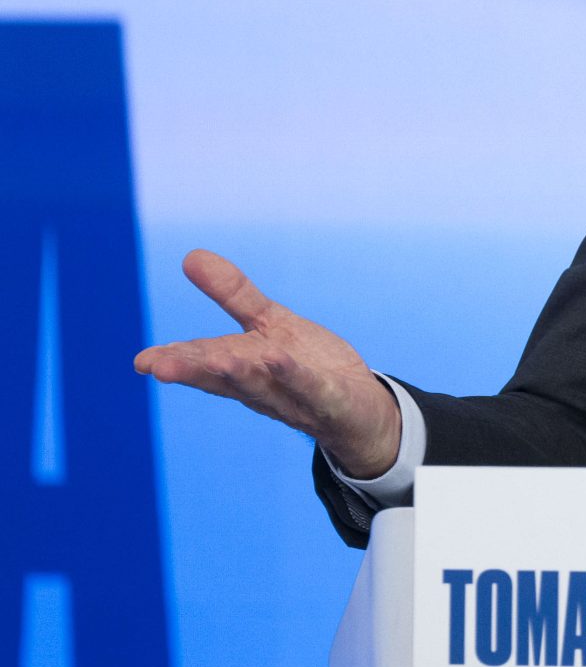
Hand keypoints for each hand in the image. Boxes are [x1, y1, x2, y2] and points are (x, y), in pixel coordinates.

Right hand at [134, 249, 402, 479]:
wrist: (361, 411)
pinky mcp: (331, 401)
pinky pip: (312, 388)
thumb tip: (191, 255)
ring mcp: (295, 397)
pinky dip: (296, 376)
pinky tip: (281, 360)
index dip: (176, 362)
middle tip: (160, 367)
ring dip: (240, 373)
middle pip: (225, 377)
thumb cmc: (306, 366)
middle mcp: (262, 387)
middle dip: (195, 371)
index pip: (205, 363)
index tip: (143, 361)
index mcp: (243, 367)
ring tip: (219, 360)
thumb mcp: (271, 323)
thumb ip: (234, 294)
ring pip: (262, 385)